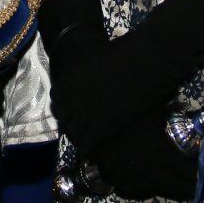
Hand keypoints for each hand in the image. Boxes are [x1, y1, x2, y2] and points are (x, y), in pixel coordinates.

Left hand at [40, 0, 203, 155]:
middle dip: (69, 123)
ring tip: (87, 139)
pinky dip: (89, 148)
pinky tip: (94, 149)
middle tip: (79, 128)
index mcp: (70, 78)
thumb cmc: (129, 53)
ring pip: (72, 133)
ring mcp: (85, 112)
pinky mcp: (101, 126)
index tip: (70, 111)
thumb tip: (94, 72)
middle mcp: (72, 97)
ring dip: (79, 136)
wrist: (147, 60)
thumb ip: (92, 69)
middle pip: (62, 118)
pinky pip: (86, 144)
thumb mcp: (102, 58)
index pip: (56, 99)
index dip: (64, 106)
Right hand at [88, 109, 197, 201]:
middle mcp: (149, 168)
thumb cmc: (123, 112)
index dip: (196, 173)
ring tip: (178, 191)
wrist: (89, 123)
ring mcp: (131, 177)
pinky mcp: (116, 180)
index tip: (203, 172)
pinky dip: (146, 191)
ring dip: (168, 191)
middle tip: (194, 187)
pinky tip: (151, 187)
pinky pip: (135, 192)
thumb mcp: (150, 106)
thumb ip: (168, 106)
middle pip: (174, 186)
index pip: (186, 170)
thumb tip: (182, 98)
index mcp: (160, 151)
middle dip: (187, 188)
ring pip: (156, 191)